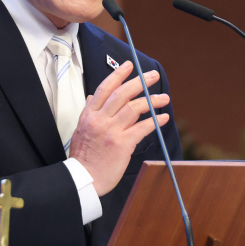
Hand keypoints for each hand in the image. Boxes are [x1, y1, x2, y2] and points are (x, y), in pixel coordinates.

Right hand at [68, 61, 169, 195]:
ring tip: (164, 97)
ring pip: (134, 108)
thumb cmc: (83, 157)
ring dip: (152, 100)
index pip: (105, 88)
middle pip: (122, 94)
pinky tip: (162, 117)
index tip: (129, 65)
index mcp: (89, 115)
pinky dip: (154, 120)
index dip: (118, 74)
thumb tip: (93, 96)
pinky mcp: (122, 144)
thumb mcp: (80, 130)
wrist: (83, 180)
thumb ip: (89, 111)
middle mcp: (99, 120)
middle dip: (140, 82)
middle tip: (153, 75)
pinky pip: (142, 128)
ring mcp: (110, 131)